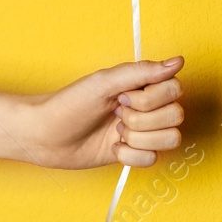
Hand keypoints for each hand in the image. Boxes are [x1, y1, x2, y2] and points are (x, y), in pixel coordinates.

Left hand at [21, 57, 184, 168]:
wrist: (44, 137)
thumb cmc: (69, 105)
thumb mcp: (104, 82)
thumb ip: (142, 71)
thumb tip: (178, 62)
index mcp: (144, 85)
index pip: (174, 90)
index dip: (150, 99)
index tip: (122, 98)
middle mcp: (149, 107)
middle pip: (175, 116)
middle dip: (141, 120)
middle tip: (115, 115)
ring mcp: (143, 131)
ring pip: (169, 139)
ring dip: (138, 138)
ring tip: (115, 132)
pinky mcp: (135, 153)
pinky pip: (152, 159)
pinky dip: (129, 156)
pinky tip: (113, 147)